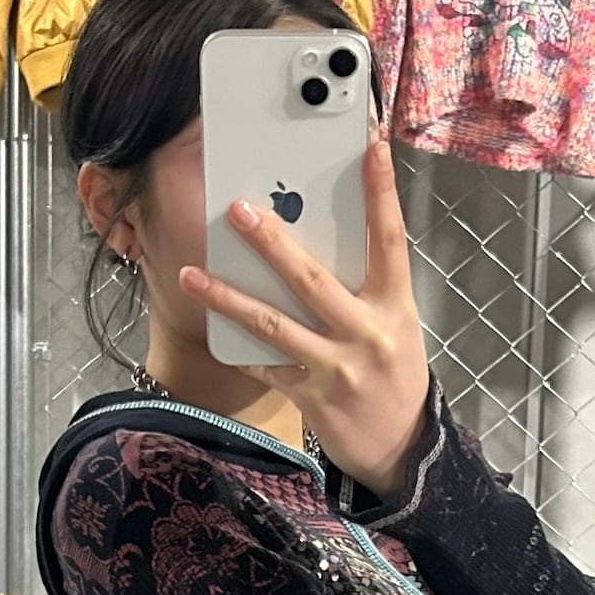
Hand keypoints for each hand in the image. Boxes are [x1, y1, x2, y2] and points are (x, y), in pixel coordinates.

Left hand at [180, 140, 429, 498]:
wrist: (402, 447)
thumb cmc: (394, 375)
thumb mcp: (394, 324)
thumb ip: (363, 287)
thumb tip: (315, 241)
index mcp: (394, 305)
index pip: (389, 238)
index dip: (380, 191)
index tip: (368, 146)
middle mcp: (367, 332)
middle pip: (312, 279)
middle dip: (271, 243)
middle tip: (237, 209)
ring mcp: (337, 367)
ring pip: (274, 325)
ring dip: (228, 298)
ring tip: (193, 274)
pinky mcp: (312, 397)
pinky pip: (268, 365)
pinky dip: (241, 347)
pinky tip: (214, 328)